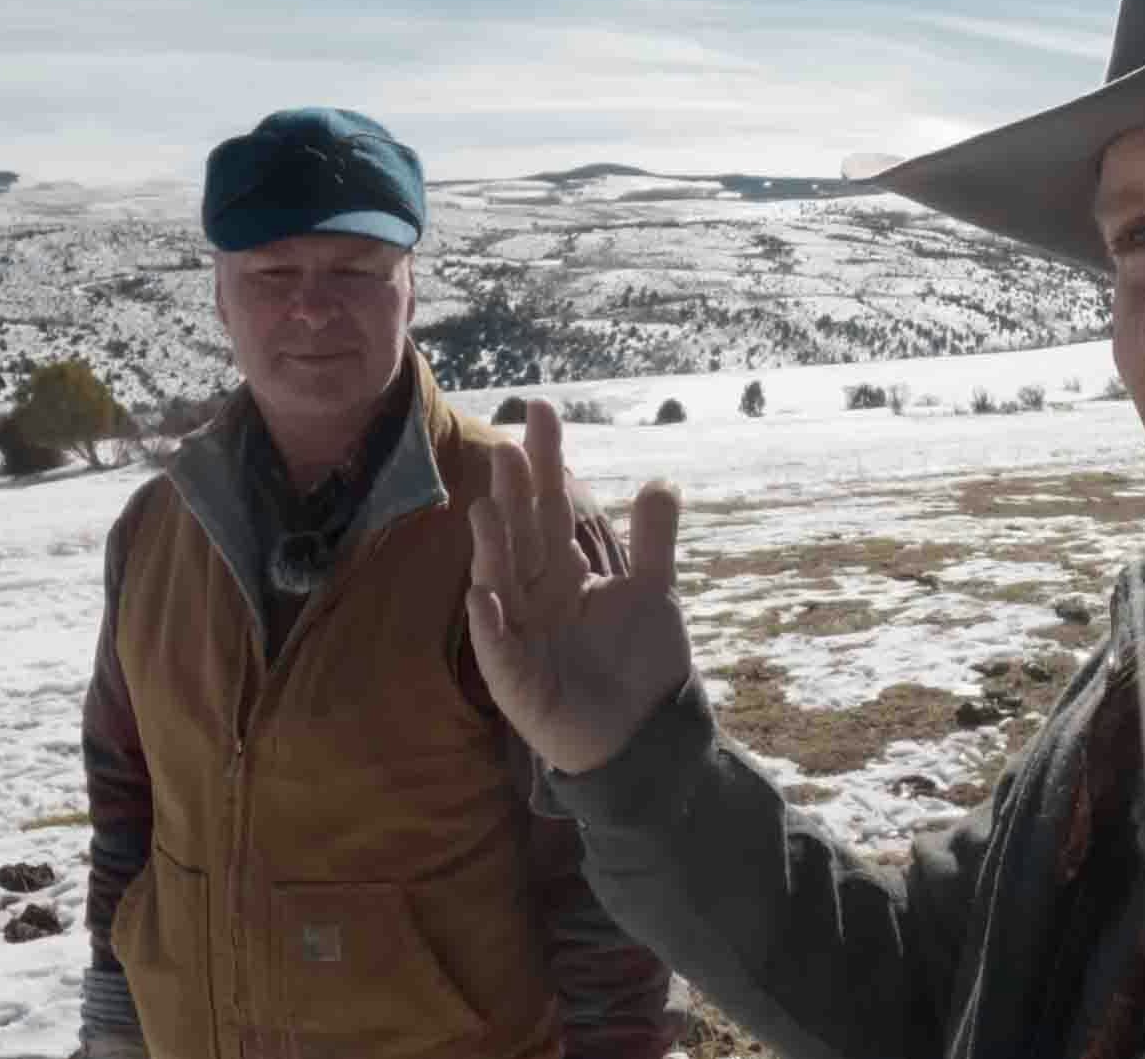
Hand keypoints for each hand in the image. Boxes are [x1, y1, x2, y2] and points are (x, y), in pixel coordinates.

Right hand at [466, 398, 692, 774]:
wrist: (641, 735)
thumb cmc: (637, 663)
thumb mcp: (653, 594)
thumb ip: (655, 540)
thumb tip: (659, 480)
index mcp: (564, 570)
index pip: (552, 504)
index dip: (546, 459)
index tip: (541, 409)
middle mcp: (534, 595)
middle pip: (522, 534)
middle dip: (514, 494)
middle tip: (507, 446)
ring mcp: (520, 636)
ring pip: (501, 583)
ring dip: (492, 548)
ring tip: (487, 509)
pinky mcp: (518, 681)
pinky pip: (500, 651)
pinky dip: (492, 625)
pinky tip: (484, 596)